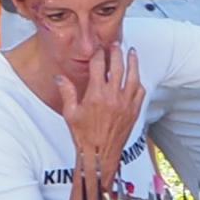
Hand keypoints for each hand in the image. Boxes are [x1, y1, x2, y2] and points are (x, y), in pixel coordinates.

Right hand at [58, 45, 139, 171]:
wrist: (100, 155)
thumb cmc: (84, 136)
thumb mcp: (70, 113)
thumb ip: (67, 92)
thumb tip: (59, 78)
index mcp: (96, 94)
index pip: (99, 66)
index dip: (99, 54)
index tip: (98, 49)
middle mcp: (113, 96)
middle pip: (118, 67)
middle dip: (117, 52)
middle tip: (116, 44)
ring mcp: (126, 103)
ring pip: (133, 76)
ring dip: (133, 62)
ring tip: (132, 52)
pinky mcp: (134, 111)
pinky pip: (140, 92)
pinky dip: (138, 82)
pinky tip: (136, 77)